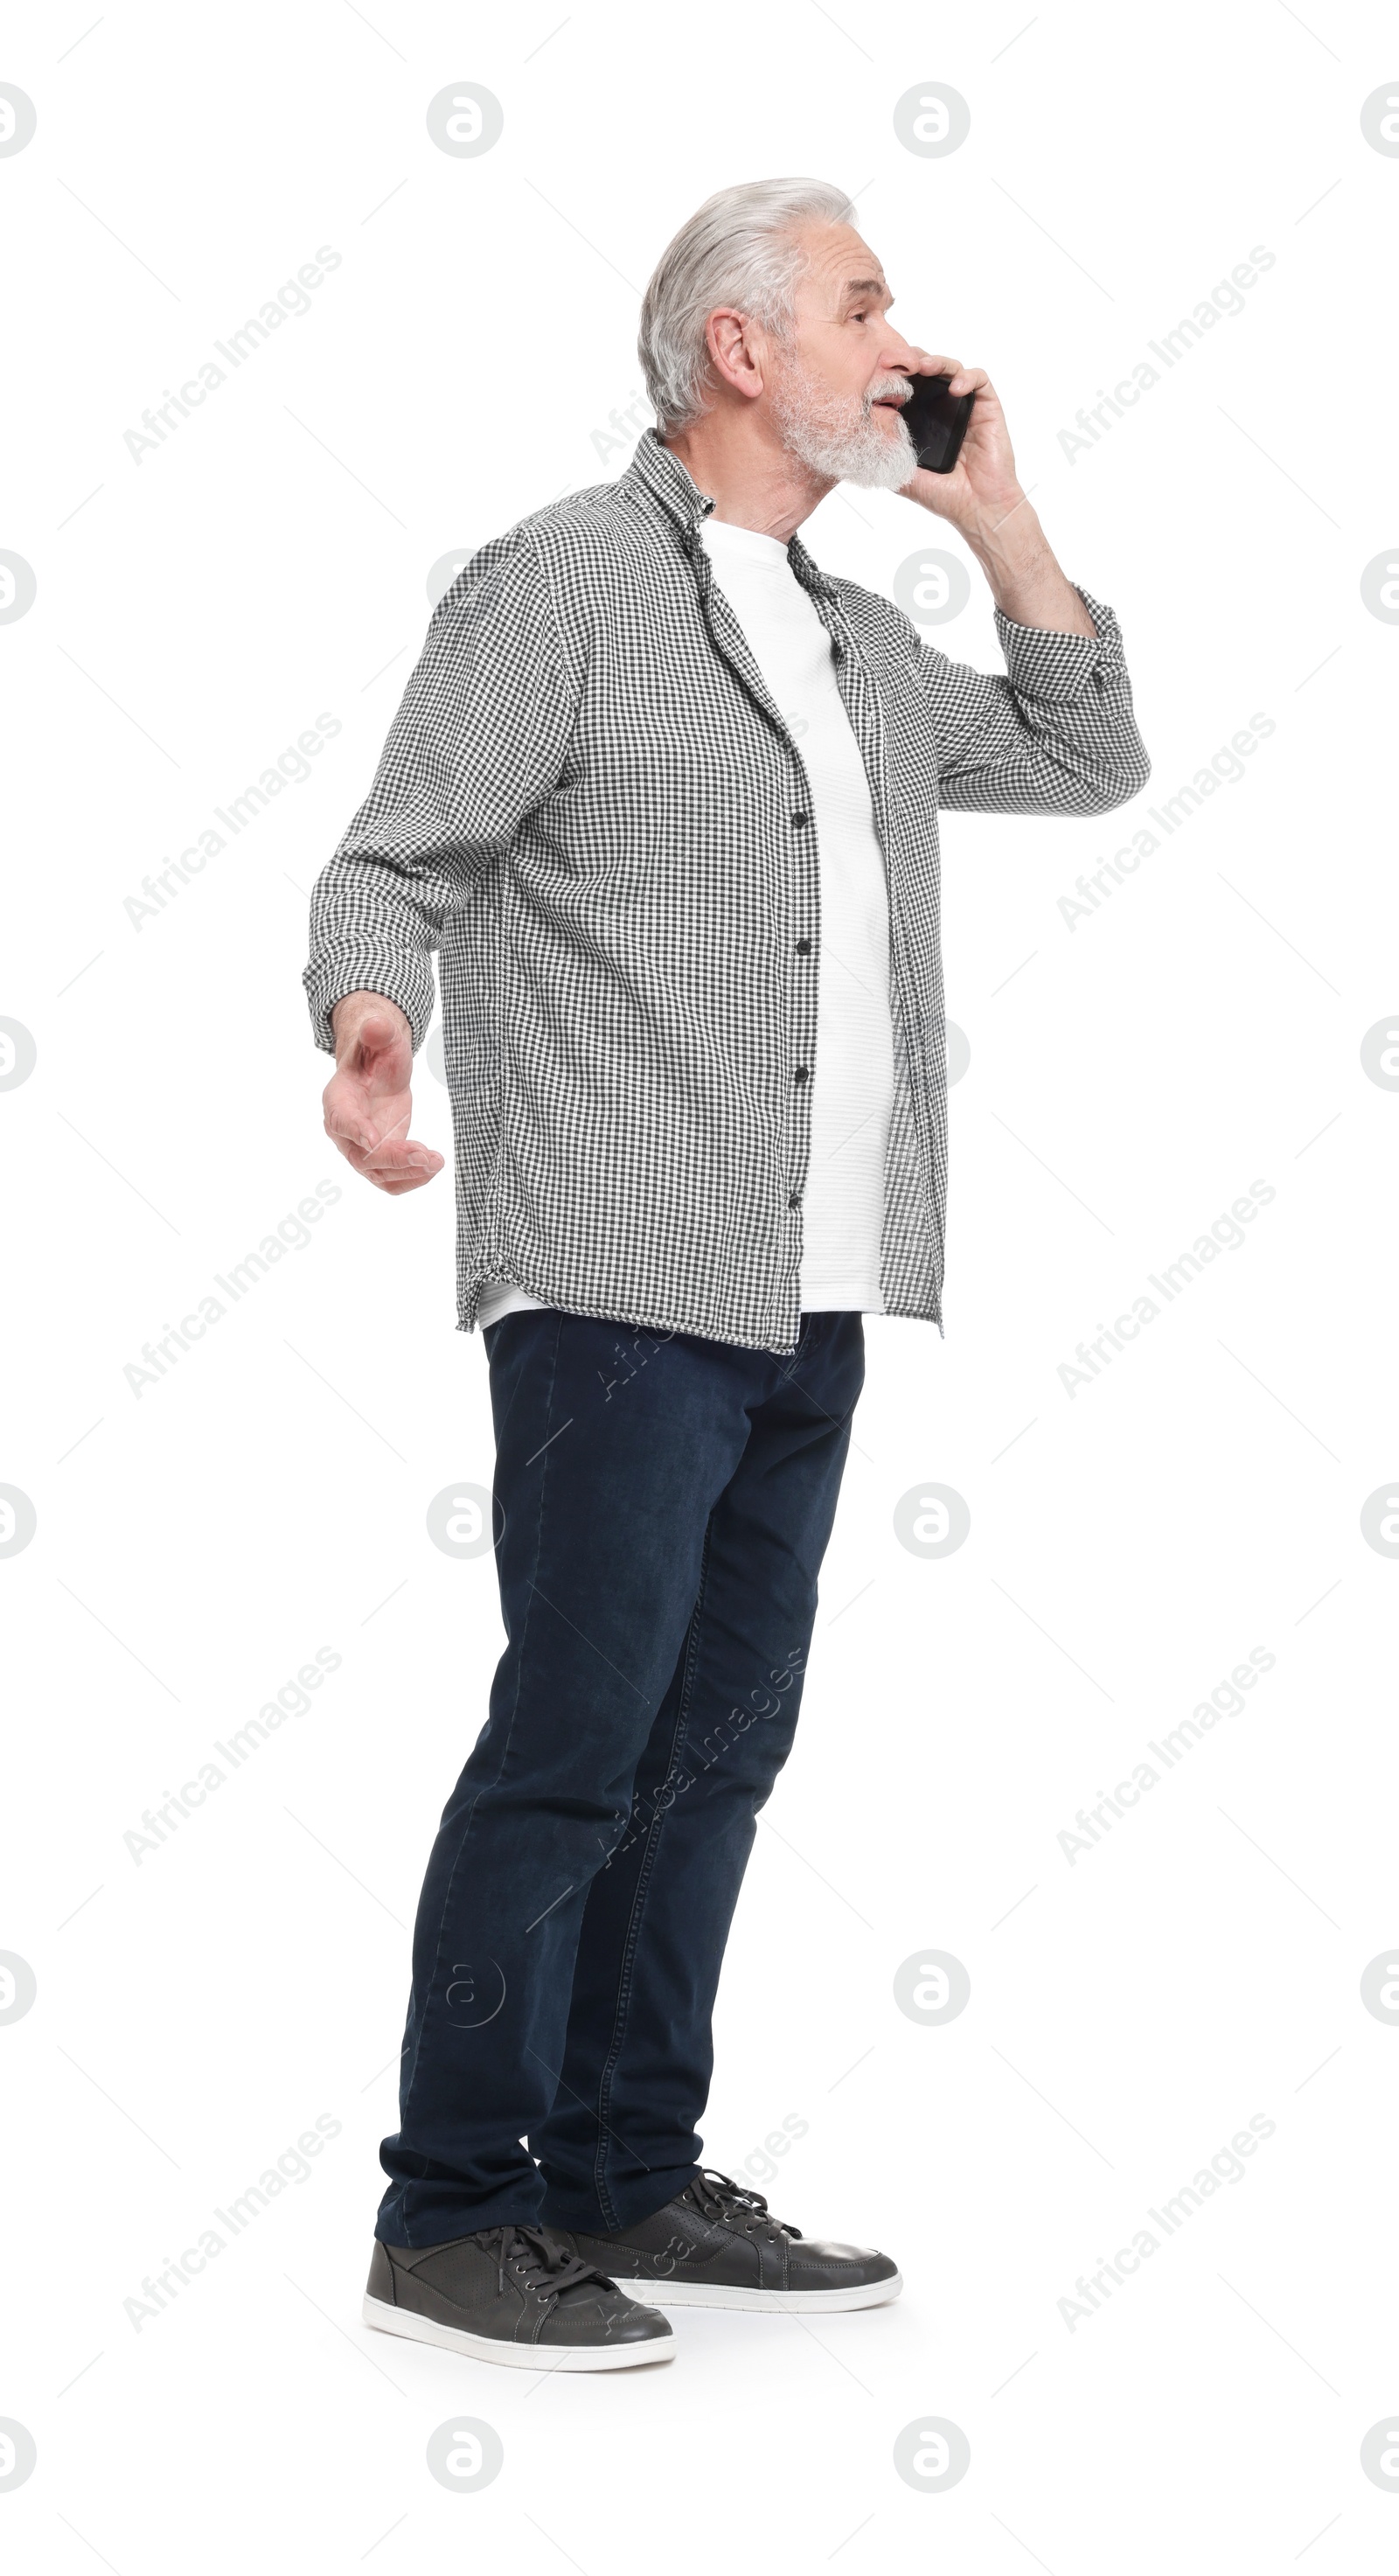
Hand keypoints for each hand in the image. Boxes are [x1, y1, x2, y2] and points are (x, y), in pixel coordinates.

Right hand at [323, 992, 444, 1194]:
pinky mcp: (381, 1157)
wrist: (379, 1070)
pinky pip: (391, 1179)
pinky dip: (411, 1179)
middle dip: (393, 1158)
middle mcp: (345, 1130)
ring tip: (436, 1161)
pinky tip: (433, 1167)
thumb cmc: (375, 1053)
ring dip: (407, 1173)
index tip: (374, 1140)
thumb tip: (376, 1026)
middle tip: (425, 1154)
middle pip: (362, 1157)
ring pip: (378, 1174)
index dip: (355, 1131)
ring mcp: (362, 1148)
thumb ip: (377, 1034)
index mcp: (337, 1100)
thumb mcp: (380, 1039)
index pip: (341, 1120)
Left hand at [896, 352, 1027, 539]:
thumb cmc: (945, 496)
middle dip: (912, 360)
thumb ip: (889, 456)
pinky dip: (967, 377)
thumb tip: (862, 440)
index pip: (908, 387)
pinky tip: (955, 389)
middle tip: (898, 362)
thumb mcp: (905, 477)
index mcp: (923, 421)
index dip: (895, 375)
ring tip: (923, 367)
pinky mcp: (988, 408)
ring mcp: (966, 406)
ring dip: (937, 361)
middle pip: (928, 371)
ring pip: (952, 368)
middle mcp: (944, 409)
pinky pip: (980, 380)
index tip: (879, 372)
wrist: (978, 509)